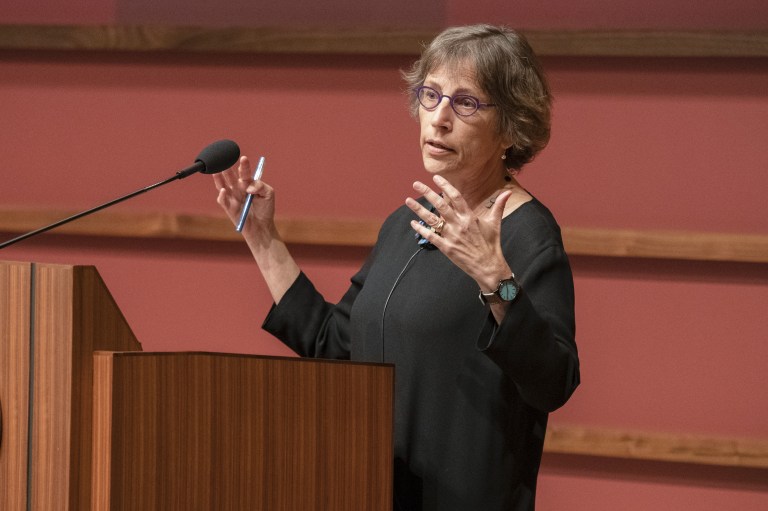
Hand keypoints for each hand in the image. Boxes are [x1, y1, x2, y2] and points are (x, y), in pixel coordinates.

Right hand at [212, 155, 275, 236]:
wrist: (262, 226)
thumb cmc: (266, 209)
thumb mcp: (268, 194)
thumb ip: (261, 186)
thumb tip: (249, 187)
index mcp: (248, 183)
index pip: (245, 172)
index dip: (244, 166)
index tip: (244, 159)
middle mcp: (238, 188)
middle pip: (231, 176)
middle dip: (228, 169)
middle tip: (225, 160)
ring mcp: (232, 197)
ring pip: (222, 185)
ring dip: (219, 178)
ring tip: (218, 171)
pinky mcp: (229, 208)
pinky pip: (223, 200)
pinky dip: (221, 195)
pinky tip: (223, 190)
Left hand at [406, 175, 512, 290]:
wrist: (489, 266)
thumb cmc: (492, 244)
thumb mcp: (495, 223)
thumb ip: (498, 205)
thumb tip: (508, 192)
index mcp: (470, 216)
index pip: (455, 197)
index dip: (445, 186)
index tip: (435, 178)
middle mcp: (459, 224)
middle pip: (440, 205)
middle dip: (426, 192)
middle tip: (416, 184)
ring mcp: (452, 236)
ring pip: (432, 219)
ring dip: (418, 209)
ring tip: (408, 201)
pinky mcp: (446, 248)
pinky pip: (431, 236)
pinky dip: (421, 229)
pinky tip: (413, 223)